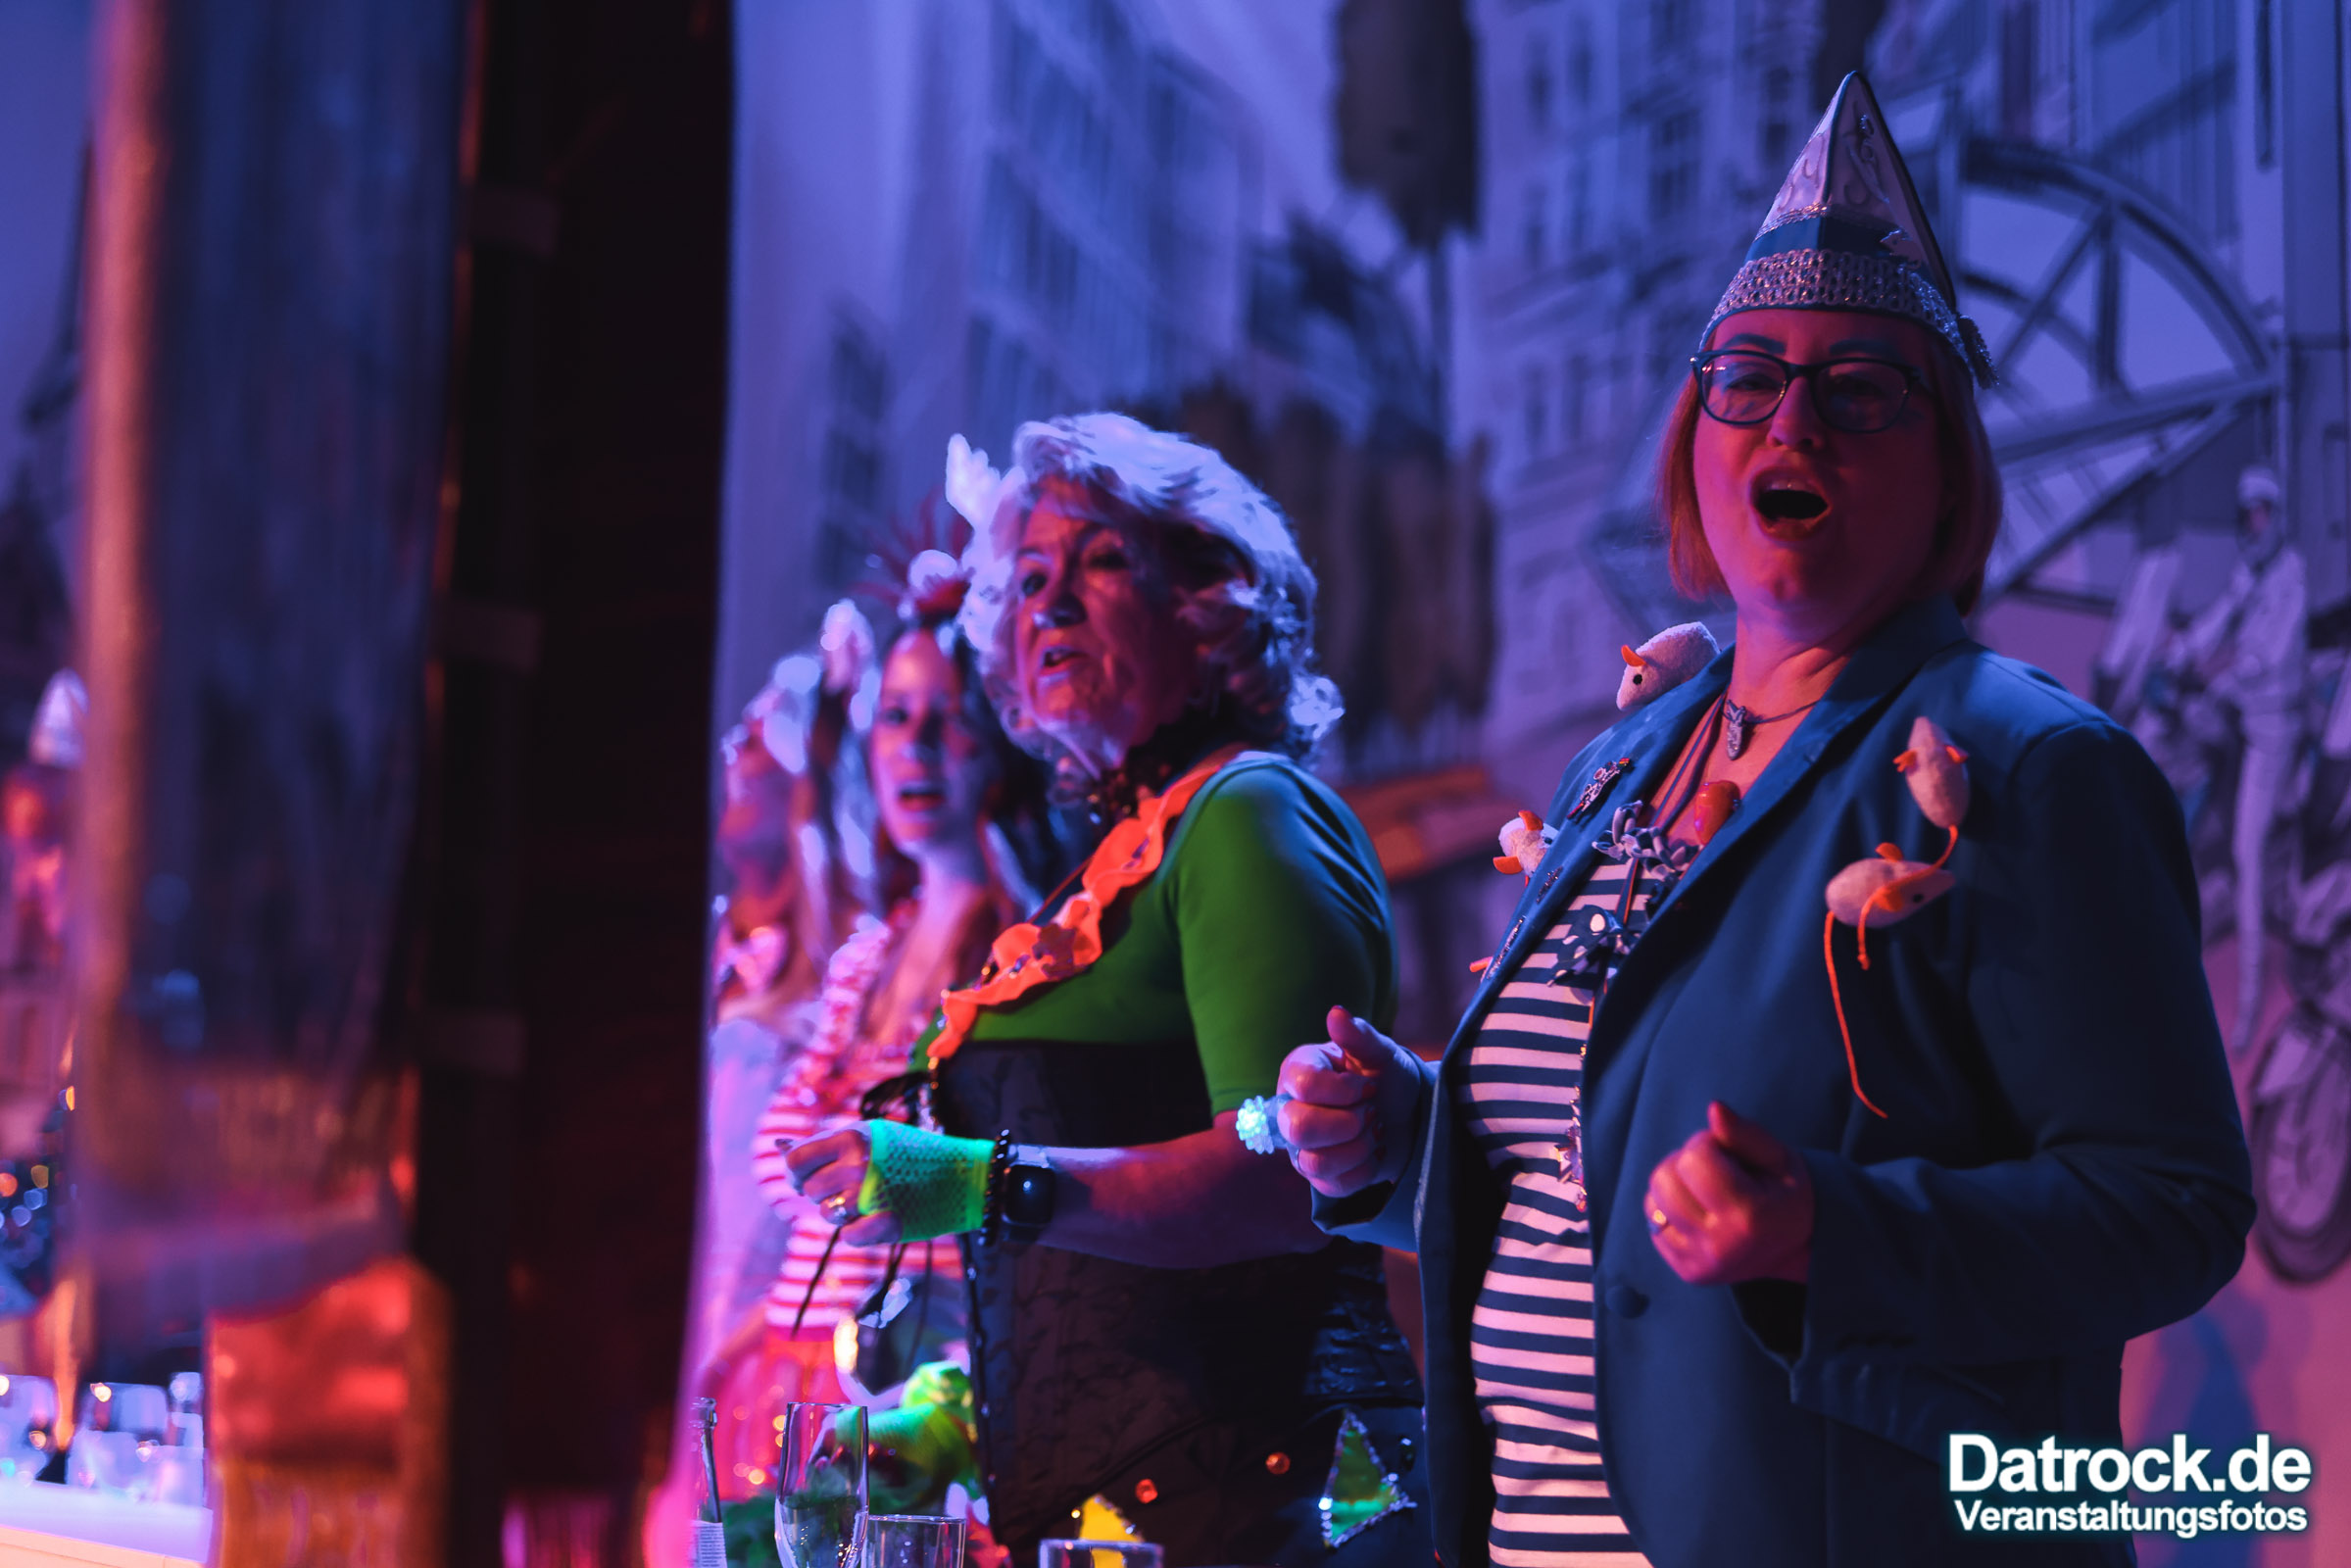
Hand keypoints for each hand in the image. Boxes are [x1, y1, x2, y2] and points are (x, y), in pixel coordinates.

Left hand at [781, 1127, 902, 1246]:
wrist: (961, 1174)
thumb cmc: (908, 1153)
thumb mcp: (868, 1136)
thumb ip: (824, 1144)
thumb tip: (778, 1145)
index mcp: (851, 1137)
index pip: (796, 1162)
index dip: (795, 1175)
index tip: (805, 1180)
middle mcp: (858, 1164)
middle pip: (810, 1191)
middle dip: (825, 1193)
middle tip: (851, 1187)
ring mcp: (872, 1194)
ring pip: (829, 1215)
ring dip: (843, 1212)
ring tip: (870, 1199)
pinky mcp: (887, 1223)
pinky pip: (849, 1237)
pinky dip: (860, 1232)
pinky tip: (877, 1218)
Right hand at [1274, 1006, 1423, 1197]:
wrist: (1408, 1116)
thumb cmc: (1387, 1078)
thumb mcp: (1382, 1054)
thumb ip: (1359, 1036)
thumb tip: (1336, 1013)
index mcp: (1298, 1072)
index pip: (1302, 1086)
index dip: (1343, 1090)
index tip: (1368, 1085)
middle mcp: (1290, 1109)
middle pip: (1298, 1128)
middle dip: (1349, 1123)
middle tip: (1371, 1111)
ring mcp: (1301, 1147)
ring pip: (1314, 1163)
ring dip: (1358, 1147)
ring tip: (1373, 1131)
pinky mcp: (1318, 1178)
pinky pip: (1333, 1186)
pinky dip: (1364, 1169)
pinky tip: (1372, 1152)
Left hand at [1643, 1102, 1812, 1285]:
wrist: (1796, 1249)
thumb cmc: (1786, 1196)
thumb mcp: (1781, 1159)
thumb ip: (1746, 1134)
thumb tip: (1714, 1108)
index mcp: (1749, 1216)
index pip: (1694, 1157)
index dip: (1707, 1143)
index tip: (1729, 1154)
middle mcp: (1721, 1245)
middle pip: (1664, 1177)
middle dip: (1685, 1162)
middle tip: (1715, 1171)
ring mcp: (1700, 1262)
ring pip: (1652, 1201)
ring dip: (1674, 1185)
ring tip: (1705, 1191)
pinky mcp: (1686, 1271)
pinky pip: (1652, 1224)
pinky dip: (1668, 1210)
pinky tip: (1698, 1211)